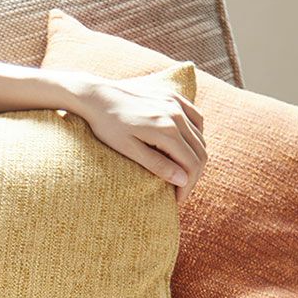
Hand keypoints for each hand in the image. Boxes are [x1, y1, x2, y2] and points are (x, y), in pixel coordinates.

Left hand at [73, 75, 206, 205]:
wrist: (97, 95)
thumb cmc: (107, 126)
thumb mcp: (129, 149)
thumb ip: (157, 164)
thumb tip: (183, 180)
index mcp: (167, 131)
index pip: (191, 164)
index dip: (187, 187)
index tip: (176, 201)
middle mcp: (177, 115)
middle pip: (200, 152)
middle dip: (193, 176)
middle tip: (180, 192)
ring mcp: (176, 103)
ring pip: (200, 136)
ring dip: (195, 157)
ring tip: (182, 173)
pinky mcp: (173, 96)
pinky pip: (196, 118)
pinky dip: (196, 136)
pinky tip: (187, 147)